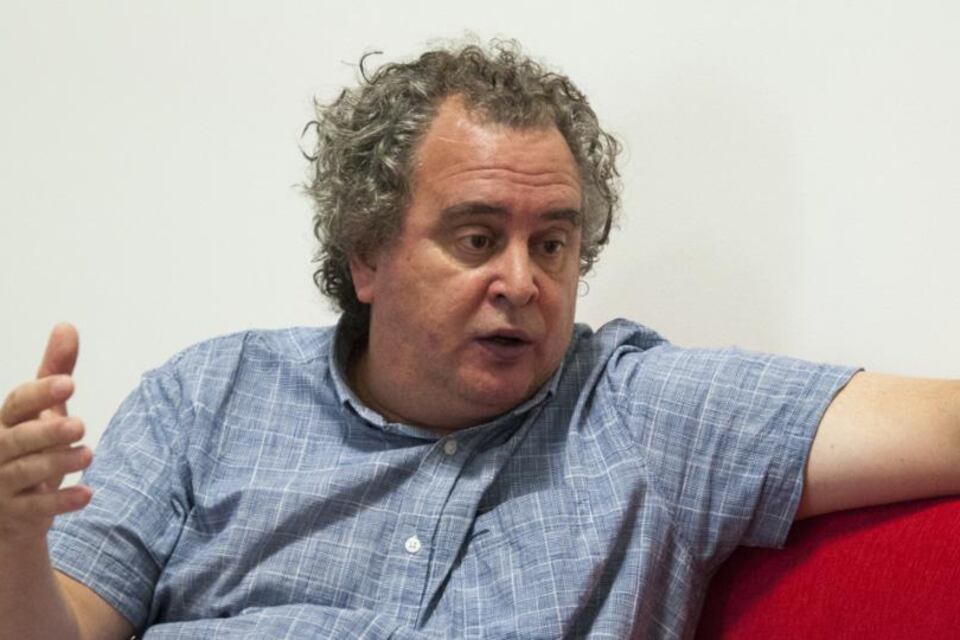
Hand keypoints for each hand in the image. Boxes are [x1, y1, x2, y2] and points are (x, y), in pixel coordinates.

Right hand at [0, 324, 91, 546]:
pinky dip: (60, 501)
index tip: (69, 383)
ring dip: (58, 463)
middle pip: (17, 440)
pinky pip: (35, 508)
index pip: (16, 403)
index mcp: (6, 422)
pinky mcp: (13, 513)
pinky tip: (87, 494)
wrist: (10, 510)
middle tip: (80, 425)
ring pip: (25, 472)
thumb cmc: (29, 448)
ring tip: (89, 454)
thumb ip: (54, 371)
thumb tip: (66, 326)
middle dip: (47, 431)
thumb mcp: (44, 409)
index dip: (40, 393)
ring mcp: (1, 484)